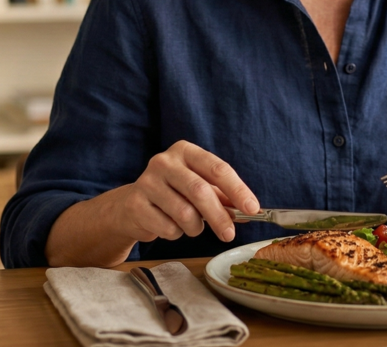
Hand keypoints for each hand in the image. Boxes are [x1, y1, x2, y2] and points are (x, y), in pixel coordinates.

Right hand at [113, 140, 259, 243]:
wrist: (133, 205)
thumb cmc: (174, 194)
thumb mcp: (200, 188)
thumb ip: (223, 197)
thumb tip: (249, 210)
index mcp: (186, 151)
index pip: (217, 168)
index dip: (237, 189)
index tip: (252, 208)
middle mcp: (165, 162)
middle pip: (200, 191)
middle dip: (219, 216)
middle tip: (229, 234)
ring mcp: (147, 182)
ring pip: (184, 213)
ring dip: (195, 227)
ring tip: (192, 227)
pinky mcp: (136, 204)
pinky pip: (168, 227)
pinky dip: (176, 233)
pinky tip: (171, 226)